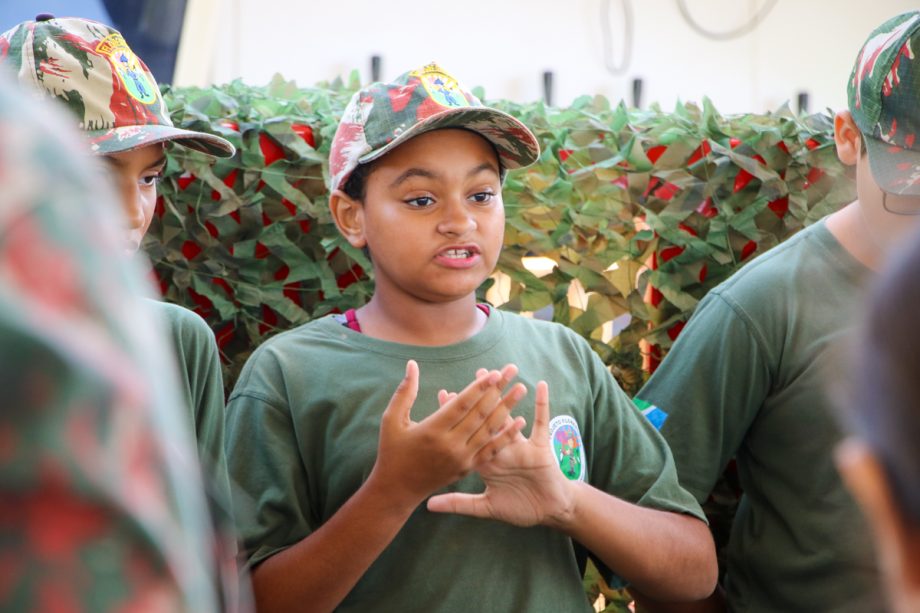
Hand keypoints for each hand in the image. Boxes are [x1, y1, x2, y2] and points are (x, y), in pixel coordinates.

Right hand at [369, 361, 526, 509]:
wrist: (398, 490)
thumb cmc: (392, 451)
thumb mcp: (392, 421)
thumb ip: (405, 392)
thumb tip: (412, 364)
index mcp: (432, 430)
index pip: (461, 404)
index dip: (479, 387)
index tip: (495, 372)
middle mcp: (450, 445)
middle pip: (480, 413)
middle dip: (499, 390)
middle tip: (514, 370)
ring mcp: (461, 458)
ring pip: (489, 429)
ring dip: (507, 408)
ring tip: (521, 389)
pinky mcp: (467, 468)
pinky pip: (491, 450)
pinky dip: (507, 436)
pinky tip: (521, 421)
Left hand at [427, 381, 576, 527]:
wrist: (549, 512)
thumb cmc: (520, 509)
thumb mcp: (485, 508)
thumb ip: (458, 504)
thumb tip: (428, 506)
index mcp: (486, 460)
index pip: (467, 433)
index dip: (457, 415)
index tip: (444, 394)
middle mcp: (502, 448)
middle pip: (488, 417)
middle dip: (483, 395)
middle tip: (477, 371)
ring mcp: (521, 446)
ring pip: (512, 415)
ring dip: (509, 394)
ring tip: (505, 371)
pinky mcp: (540, 448)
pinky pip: (541, 423)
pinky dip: (542, 405)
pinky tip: (541, 386)